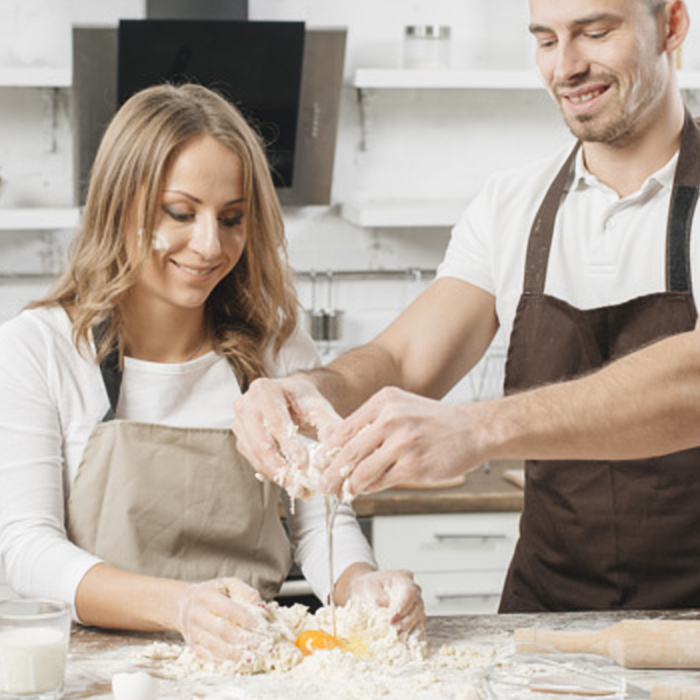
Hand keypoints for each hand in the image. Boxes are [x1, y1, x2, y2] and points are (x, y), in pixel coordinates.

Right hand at [177, 577, 275, 661]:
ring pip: (214, 647)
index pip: (230, 610)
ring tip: (252, 658)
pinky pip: (207, 657)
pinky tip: (237, 662)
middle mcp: (197, 615)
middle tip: (262, 645)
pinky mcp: (192, 645)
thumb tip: (262, 608)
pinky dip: (223, 661)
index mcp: (206, 597)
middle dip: (244, 640)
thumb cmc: (212, 592)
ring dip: (235, 654)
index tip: (265, 627)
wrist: (183, 602)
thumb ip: (245, 592)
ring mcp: (192, 632)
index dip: (248, 619)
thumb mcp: (228, 584)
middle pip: (222, 631)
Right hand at [231, 375, 340, 488]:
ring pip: (255, 455)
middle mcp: (246, 405)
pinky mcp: (241, 439)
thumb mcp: (319, 407)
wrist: (290, 397)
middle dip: (280, 467)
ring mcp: (239, 423)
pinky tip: (289, 480)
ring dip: (276, 475)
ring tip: (298, 488)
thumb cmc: (305, 400)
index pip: (276, 422)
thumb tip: (334, 453)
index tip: (302, 465)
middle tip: (299, 485)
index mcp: (264, 390)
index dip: (288, 445)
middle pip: (260, 442)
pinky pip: (254, 460)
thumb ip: (329, 426)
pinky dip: (271, 473)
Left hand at [319, 387, 486, 496]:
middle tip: (322, 484)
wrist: (473, 429)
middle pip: (347, 452)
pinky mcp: (413, 466)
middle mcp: (391, 419)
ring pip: (361, 471)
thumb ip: (372, 425)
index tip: (319, 463)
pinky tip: (363, 491)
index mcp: (384, 401)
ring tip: (341, 492)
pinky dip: (369, 489)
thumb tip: (341, 450)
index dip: (327, 451)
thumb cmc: (435, 422)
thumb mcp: (401, 408)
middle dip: (330, 473)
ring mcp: (403, 443)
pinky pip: (381, 482)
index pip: (344, 429)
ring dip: (347, 486)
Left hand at [347, 569, 424, 636]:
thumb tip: (382, 603)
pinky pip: (419, 625)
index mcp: (402, 578)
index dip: (403, 606)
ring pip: (420, 616)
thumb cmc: (368, 585)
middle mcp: (413, 590)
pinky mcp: (414, 616)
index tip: (392, 618)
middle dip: (407, 620)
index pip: (408, 592)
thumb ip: (375, 593)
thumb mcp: (366, 586)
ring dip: (411, 628)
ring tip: (400, 638)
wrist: (368, 590)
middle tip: (395, 631)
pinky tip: (410, 643)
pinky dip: (415, 634)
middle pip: (417, 605)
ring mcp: (415, 603)